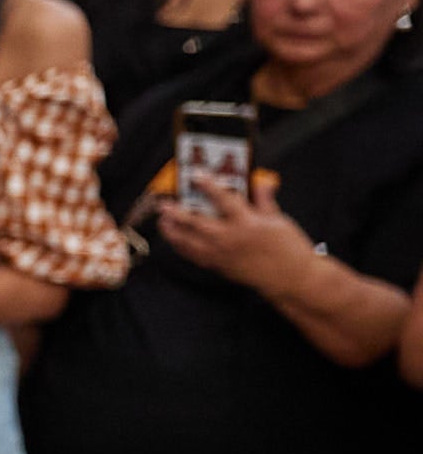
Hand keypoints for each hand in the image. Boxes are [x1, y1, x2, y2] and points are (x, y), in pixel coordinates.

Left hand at [155, 174, 314, 294]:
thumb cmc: (288, 249)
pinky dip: (181, 246)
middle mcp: (229, 239)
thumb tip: (260, 183)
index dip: (207, 185)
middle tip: (163, 203)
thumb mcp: (279, 219)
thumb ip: (264, 200)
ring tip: (163, 220)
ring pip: (186, 242)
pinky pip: (192, 256)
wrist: (291, 278)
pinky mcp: (218, 267)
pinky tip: (176, 239)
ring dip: (171, 230)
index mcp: (247, 223)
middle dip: (176, 212)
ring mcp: (221, 255)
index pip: (222, 199)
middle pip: (194, 223)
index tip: (195, 175)